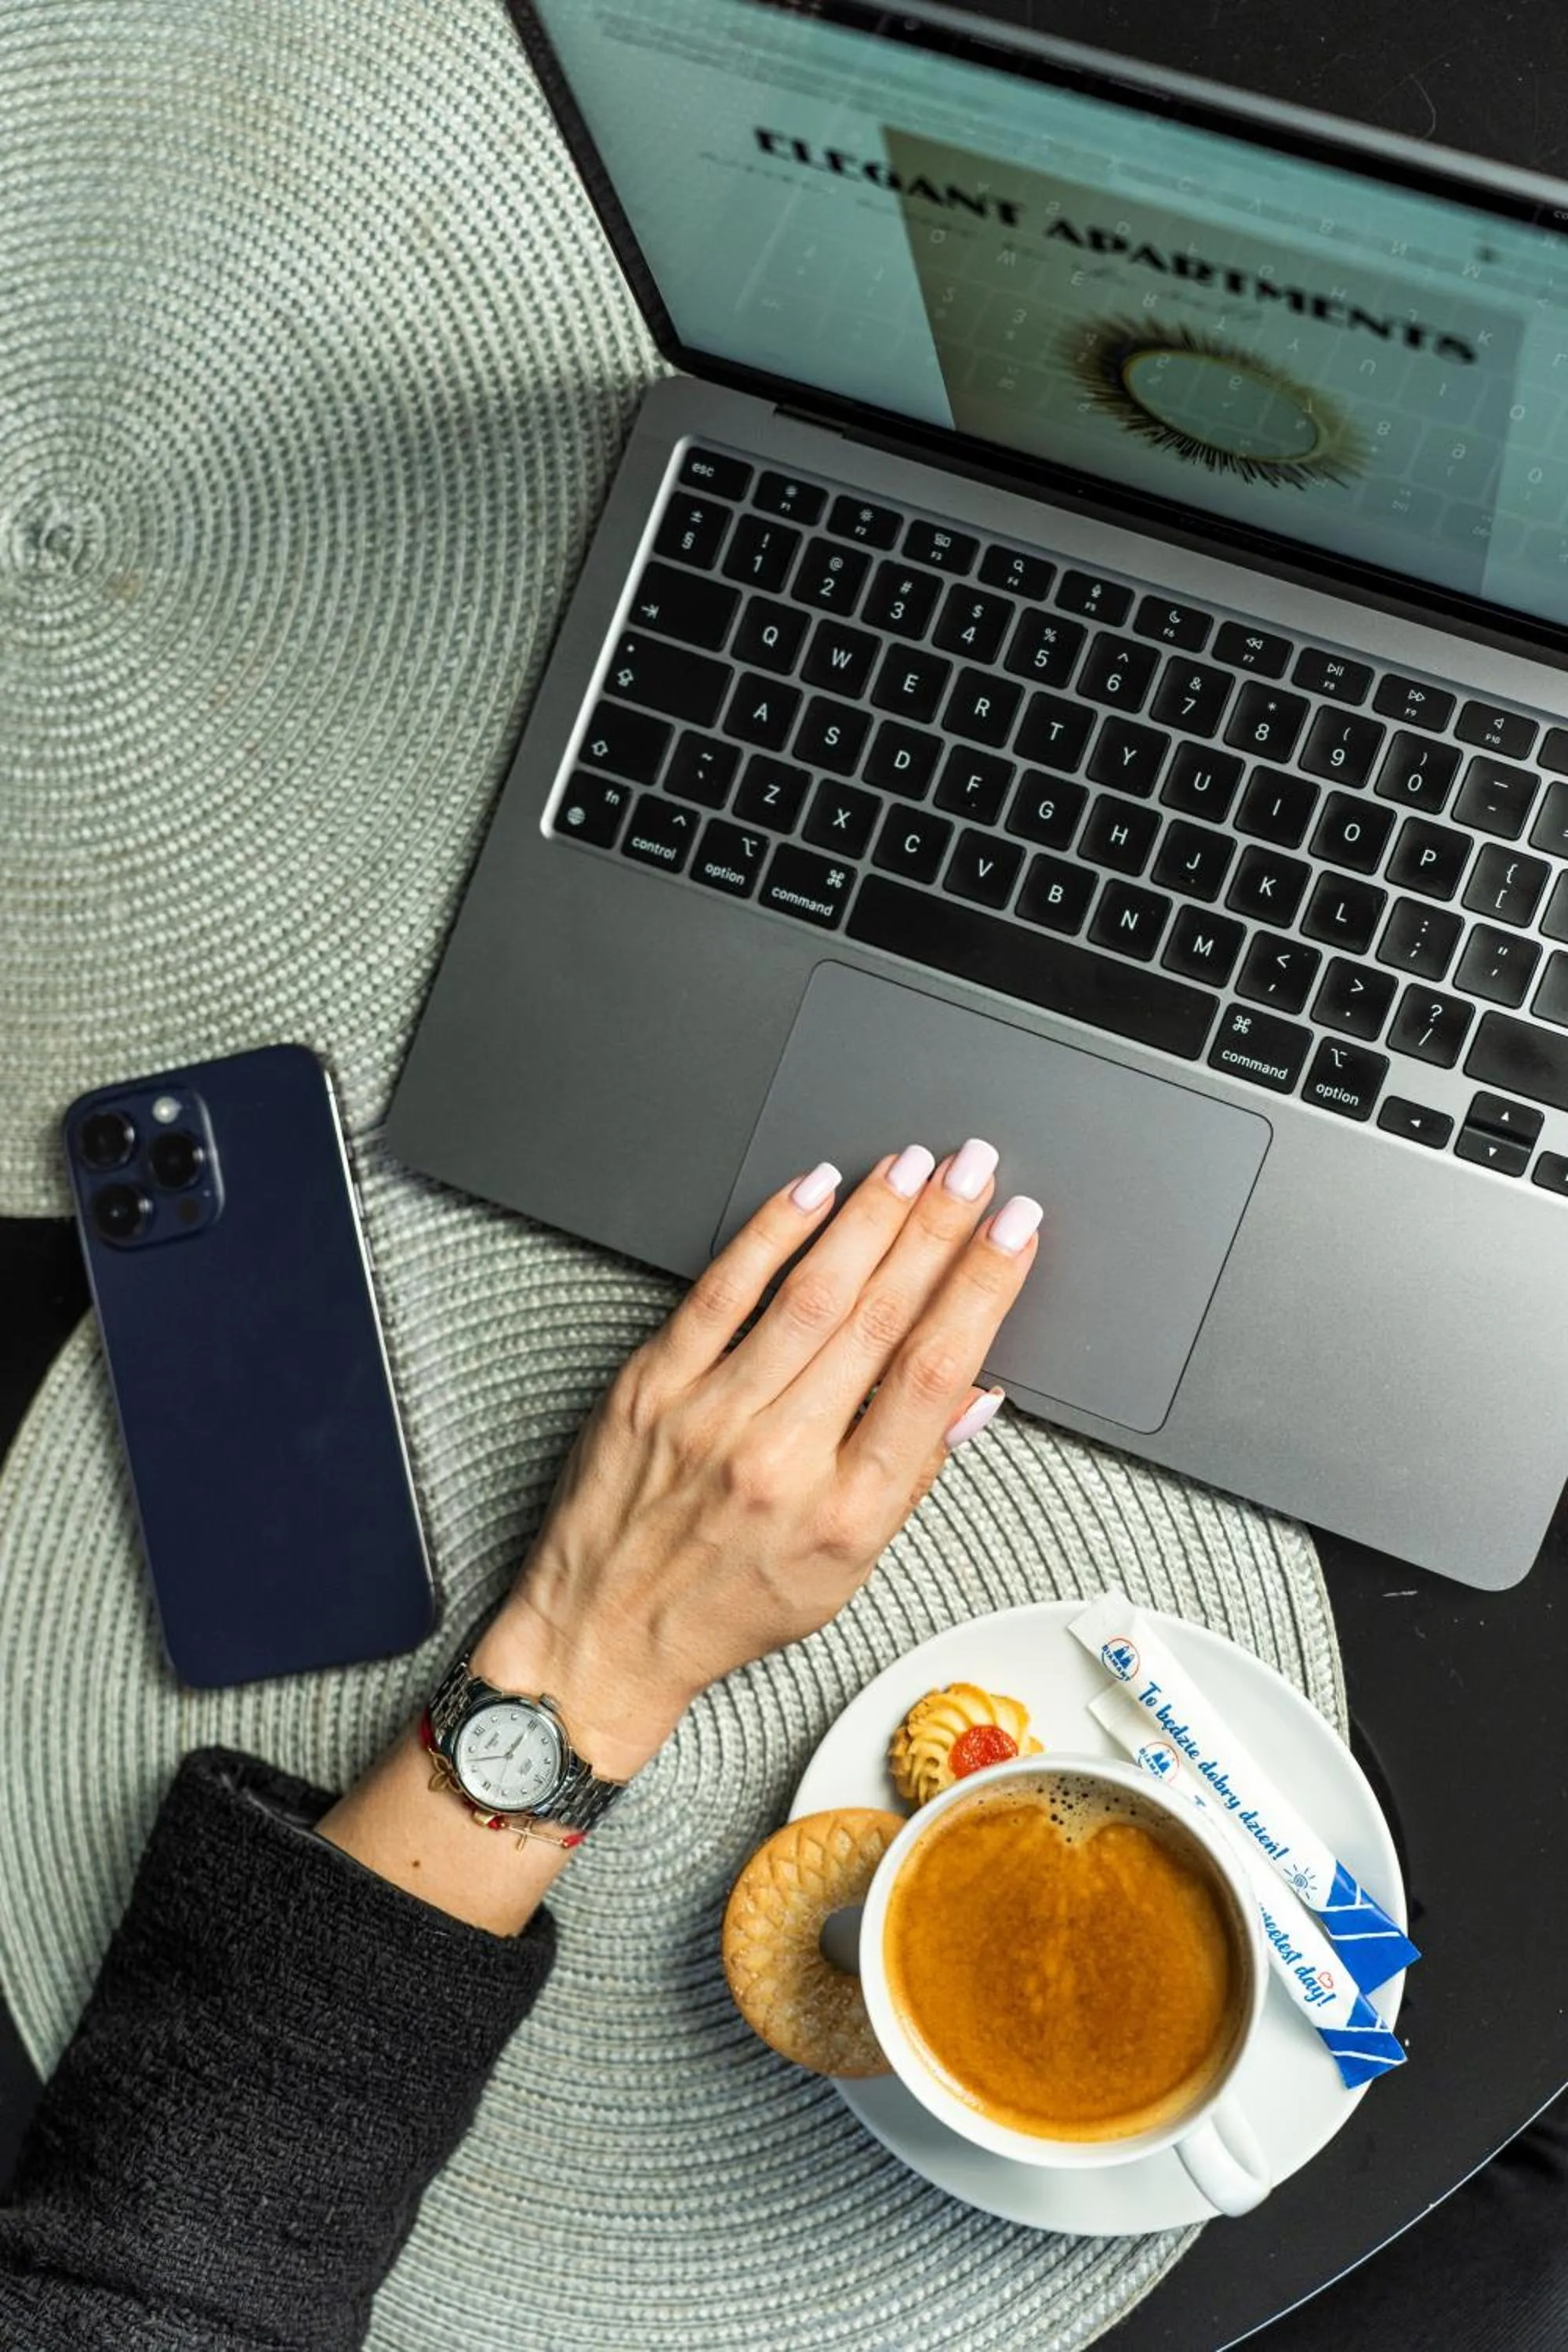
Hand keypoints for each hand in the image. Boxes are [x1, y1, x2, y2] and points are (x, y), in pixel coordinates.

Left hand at [478, 1140, 1041, 1780]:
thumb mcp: (845, 1573)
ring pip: (809, 1292)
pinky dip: (772, 1232)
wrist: (599, 1637)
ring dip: (870, 1216)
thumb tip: (975, 1391)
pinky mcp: (651, 1385)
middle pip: (880, 1317)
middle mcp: (779, 1458)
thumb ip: (911, 1474)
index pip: (934, 1372)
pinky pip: (721, 1291)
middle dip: (939, 1229)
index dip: (983, 1288)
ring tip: (912, 1166)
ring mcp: (710, 1415)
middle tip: (975, 1170)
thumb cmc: (724, 1611)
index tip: (1015, 1233)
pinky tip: (813, 1190)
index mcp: (843, 1512)